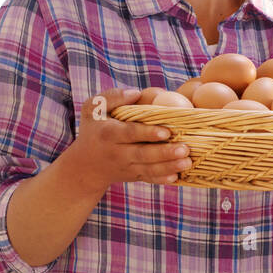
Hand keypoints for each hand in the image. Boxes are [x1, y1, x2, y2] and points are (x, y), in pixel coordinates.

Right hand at [65, 88, 192, 190]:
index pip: (130, 133)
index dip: (148, 133)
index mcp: (109, 133)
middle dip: (165, 153)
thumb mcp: (93, 109)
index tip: (166, 131)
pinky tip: (177, 177)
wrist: (85, 166)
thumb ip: (112, 97)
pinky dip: (162, 180)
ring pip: (149, 169)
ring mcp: (126, 167)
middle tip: (185, 149)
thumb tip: (137, 93)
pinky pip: (148, 179)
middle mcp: (117, 153)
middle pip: (143, 154)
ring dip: (169, 166)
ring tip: (187, 162)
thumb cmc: (94, 130)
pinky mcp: (133, 176)